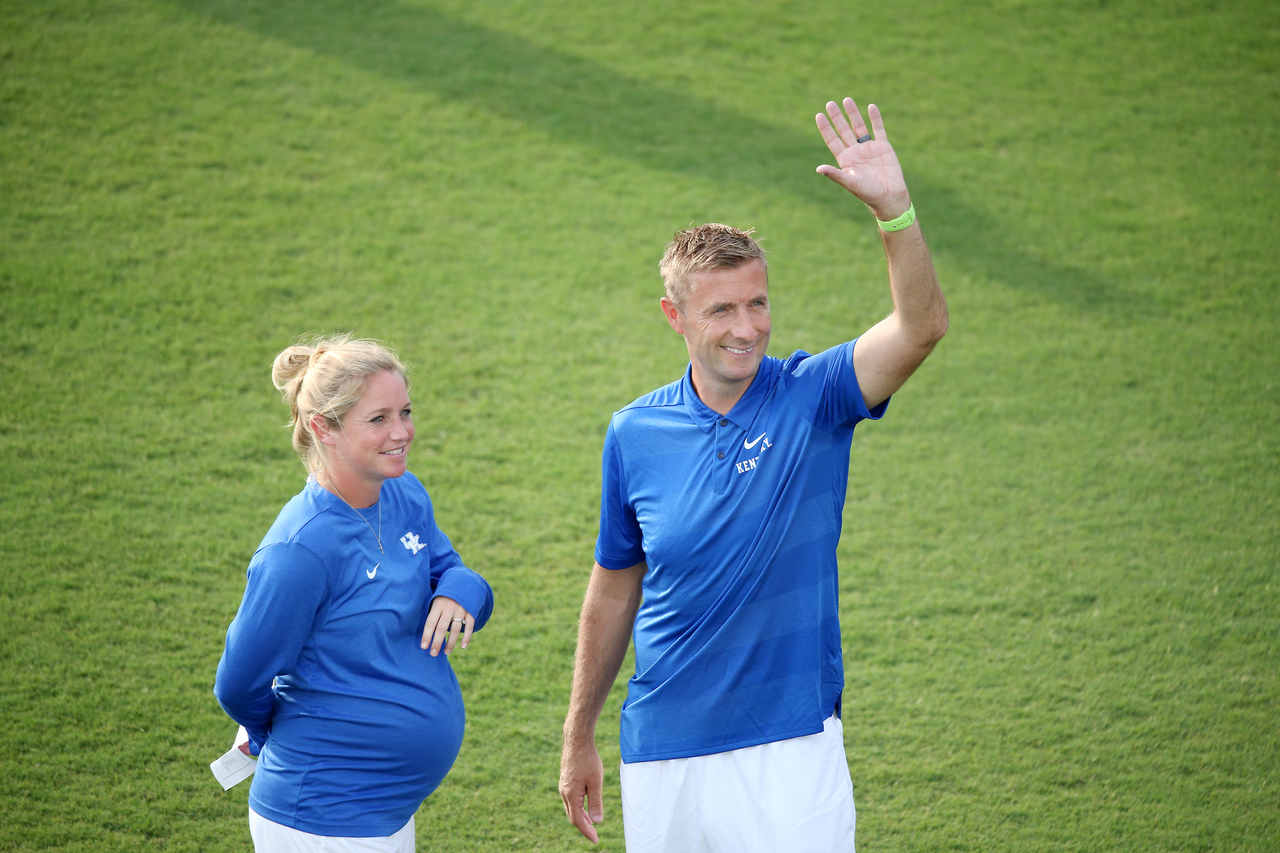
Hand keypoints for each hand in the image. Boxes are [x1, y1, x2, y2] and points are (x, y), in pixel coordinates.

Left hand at [421, 596, 472, 656]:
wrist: (462, 582)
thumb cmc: (444, 596)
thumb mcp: (436, 600)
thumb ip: (433, 614)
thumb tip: (427, 635)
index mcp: (438, 604)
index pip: (431, 623)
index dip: (426, 635)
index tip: (424, 647)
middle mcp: (450, 607)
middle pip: (442, 628)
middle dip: (437, 642)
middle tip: (433, 654)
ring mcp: (461, 609)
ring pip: (455, 629)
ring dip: (450, 642)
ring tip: (446, 652)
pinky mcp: (471, 612)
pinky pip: (469, 626)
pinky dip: (467, 637)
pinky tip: (463, 646)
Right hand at [559, 736, 605, 842]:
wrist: (577, 741)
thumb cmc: (588, 760)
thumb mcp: (596, 782)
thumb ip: (596, 802)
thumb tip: (597, 821)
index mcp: (571, 795)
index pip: (578, 820)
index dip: (587, 832)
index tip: (596, 840)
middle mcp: (564, 793)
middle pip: (572, 816)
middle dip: (583, 827)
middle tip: (595, 835)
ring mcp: (563, 787)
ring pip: (570, 808)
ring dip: (581, 817)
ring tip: (592, 824)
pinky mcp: (565, 781)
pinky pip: (570, 800)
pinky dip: (578, 808)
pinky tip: (586, 807)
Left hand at [815, 98, 910, 218]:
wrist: (889, 196)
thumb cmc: (868, 193)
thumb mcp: (850, 183)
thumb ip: (835, 174)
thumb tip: (818, 169)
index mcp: (845, 160)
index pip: (832, 140)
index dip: (826, 128)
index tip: (819, 115)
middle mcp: (855, 152)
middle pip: (844, 130)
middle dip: (837, 117)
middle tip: (830, 103)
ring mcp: (869, 148)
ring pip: (859, 127)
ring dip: (853, 114)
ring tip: (847, 99)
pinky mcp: (883, 147)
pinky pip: (879, 129)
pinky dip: (875, 118)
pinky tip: (871, 107)